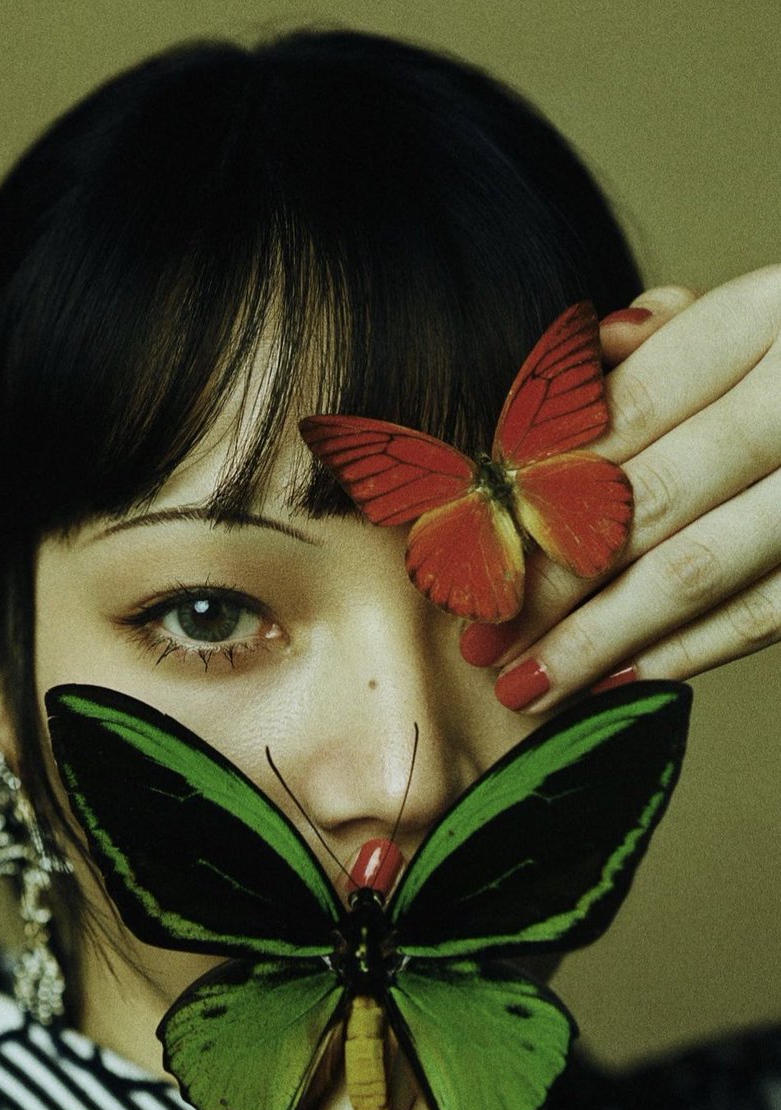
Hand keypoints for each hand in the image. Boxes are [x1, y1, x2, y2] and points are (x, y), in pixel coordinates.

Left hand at [459, 268, 780, 710]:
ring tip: (523, 685)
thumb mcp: (751, 316)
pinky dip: (684, 654)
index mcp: (767, 317)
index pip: (624, 410)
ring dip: (595, 638)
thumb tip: (577, 361)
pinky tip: (610, 686)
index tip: (466, 546)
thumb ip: (666, 334)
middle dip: (547, 580)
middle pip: (642, 501)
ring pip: (696, 570)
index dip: (536, 484)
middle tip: (479, 638)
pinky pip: (764, 615)